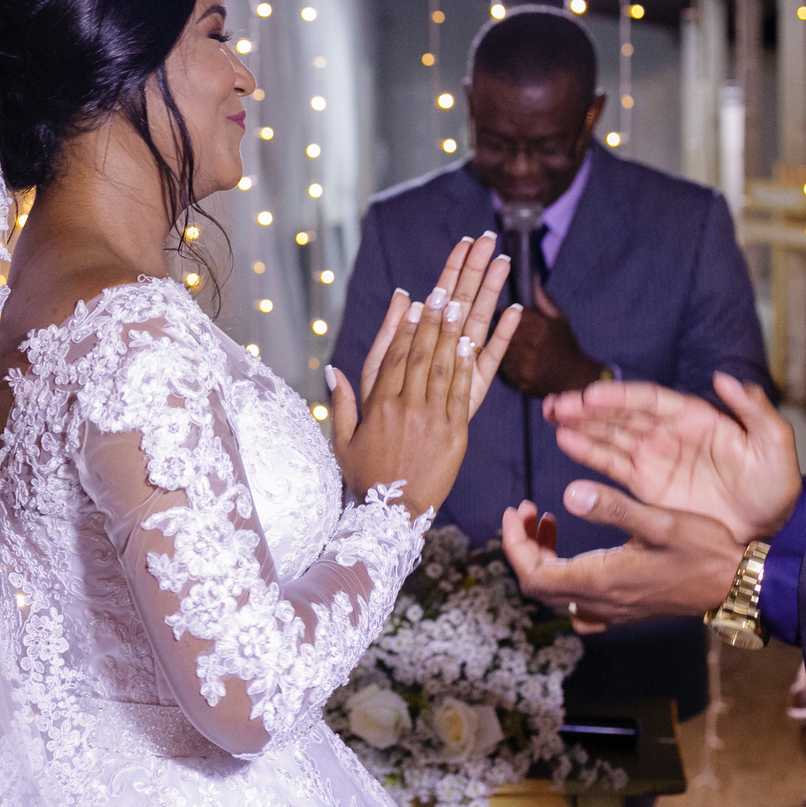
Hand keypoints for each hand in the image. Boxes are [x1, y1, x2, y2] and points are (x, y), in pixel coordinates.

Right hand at [328, 236, 521, 516]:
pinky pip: (463, 393)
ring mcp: (432, 420)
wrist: (391, 517)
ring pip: (444, 368)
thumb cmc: (364, 479)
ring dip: (452, 333)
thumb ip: (342, 403)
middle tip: (442, 289)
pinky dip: (468, 366)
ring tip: (460, 304)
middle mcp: (406, 408)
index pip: (394, 356)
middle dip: (432, 319)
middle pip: (421, 354)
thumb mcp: (343, 441)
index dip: (405, 326)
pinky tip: (473, 342)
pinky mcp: (455, 434)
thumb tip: (333, 370)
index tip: (414, 300)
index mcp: (379, 406)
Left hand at [352, 235, 521, 419]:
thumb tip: (404, 295)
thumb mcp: (376, 374)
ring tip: (504, 262)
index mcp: (423, 344)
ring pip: (478, 324)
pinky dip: (502, 337)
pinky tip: (516, 312)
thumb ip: (389, 336)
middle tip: (490, 238)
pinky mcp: (473, 394)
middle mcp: (445, 353)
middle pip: (462, 302)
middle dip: (474, 270)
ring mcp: (460, 371)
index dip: (452, 270)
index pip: (439, 296)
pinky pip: (489, 361)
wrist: (394, 475)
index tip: (467, 241)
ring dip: (490, 293)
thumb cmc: (380, 421)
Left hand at [498, 280, 604, 397]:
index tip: (505, 313)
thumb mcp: (557, 317)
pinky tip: (515, 362)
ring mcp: (522, 365)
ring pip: (499, 349)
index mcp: (538, 326)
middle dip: (499, 328)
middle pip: (499, 330)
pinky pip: (502, 367)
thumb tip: (530, 273)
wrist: (574, 379)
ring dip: (501, 346)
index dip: (502, 313)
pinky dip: (505, 364)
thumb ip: (540, 297)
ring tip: (515, 348)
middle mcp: (529, 345)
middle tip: (509, 332)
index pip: (505, 312)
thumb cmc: (564, 344)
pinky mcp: (517, 380)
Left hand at [502, 482, 743, 633]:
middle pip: (538, 584)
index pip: (533, 574)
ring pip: (557, 593)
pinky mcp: (626, 610)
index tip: (514, 512)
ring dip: (543, 558)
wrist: (740, 585)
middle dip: (523, 546)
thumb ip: (612, 507)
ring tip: (549, 521)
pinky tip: (578, 554)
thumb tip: (567, 493)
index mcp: (601, 579)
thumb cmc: (704, 550)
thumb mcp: (659, 521)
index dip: (513, 544)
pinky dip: (566, 577)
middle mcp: (601, 601)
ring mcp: (613, 610)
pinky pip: (579, 604)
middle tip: (529, 511)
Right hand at [543, 372, 800, 543]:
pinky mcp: (643, 485)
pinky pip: (610, 464)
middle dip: (587, 407)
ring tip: (551, 415)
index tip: (592, 395)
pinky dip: (587, 451)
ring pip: (609, 434)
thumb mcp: (775, 447)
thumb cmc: (773, 489)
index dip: (619, 396)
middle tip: (558, 404)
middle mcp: (667, 432)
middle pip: (620, 414)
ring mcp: (653, 457)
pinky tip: (565, 439)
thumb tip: (724, 378)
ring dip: (580, 424)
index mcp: (694, 417)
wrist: (764, 535)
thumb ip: (755, 411)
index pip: (649, 400)